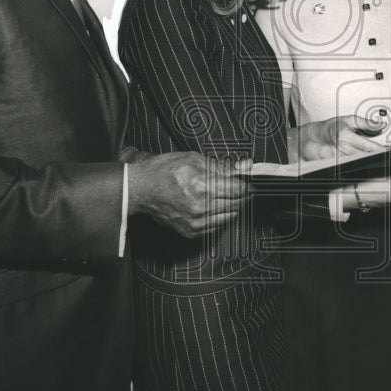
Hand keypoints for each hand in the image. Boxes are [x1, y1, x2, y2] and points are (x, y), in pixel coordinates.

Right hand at [125, 151, 248, 238]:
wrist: (139, 190)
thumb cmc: (163, 171)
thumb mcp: (192, 159)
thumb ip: (220, 166)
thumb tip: (243, 167)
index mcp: (201, 186)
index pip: (237, 190)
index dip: (247, 186)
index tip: (250, 183)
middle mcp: (200, 207)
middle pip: (236, 204)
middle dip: (242, 195)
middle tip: (242, 188)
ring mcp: (195, 223)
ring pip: (228, 216)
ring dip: (233, 206)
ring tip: (227, 195)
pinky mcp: (190, 232)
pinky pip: (215, 226)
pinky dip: (220, 216)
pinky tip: (214, 205)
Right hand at [292, 115, 385, 160]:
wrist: (311, 139)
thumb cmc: (331, 127)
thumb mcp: (348, 120)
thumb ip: (366, 123)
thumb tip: (382, 124)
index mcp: (345, 135)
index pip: (368, 146)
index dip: (380, 150)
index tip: (389, 152)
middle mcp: (341, 149)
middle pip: (365, 158)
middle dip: (377, 158)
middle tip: (388, 159)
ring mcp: (338, 159)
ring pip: (359, 164)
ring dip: (369, 164)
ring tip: (379, 163)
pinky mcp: (335, 166)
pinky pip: (351, 169)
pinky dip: (359, 168)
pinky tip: (366, 167)